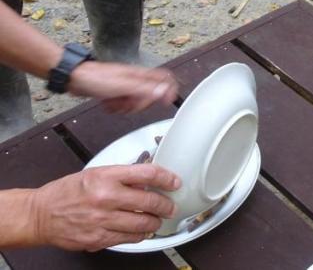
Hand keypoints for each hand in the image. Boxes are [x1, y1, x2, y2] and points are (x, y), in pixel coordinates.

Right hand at [28, 164, 179, 250]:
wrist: (40, 215)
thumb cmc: (65, 193)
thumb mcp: (95, 174)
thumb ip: (121, 177)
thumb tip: (146, 181)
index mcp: (106, 176)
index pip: (147, 173)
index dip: (166, 177)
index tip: (174, 182)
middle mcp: (106, 197)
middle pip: (149, 201)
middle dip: (165, 205)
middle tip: (170, 206)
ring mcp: (102, 220)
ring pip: (142, 223)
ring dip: (155, 222)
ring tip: (158, 219)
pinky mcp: (98, 238)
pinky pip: (128, 238)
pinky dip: (139, 235)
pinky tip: (141, 231)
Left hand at [67, 62, 177, 113]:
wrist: (75, 79)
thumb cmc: (95, 78)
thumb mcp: (122, 85)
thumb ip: (144, 89)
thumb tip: (164, 91)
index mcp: (140, 75)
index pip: (165, 77)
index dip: (169, 89)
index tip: (166, 101)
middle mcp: (135, 79)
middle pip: (151, 95)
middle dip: (140, 104)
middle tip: (131, 104)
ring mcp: (126, 86)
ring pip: (136, 102)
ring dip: (126, 107)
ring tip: (116, 103)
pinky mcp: (117, 93)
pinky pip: (124, 104)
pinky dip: (117, 107)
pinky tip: (109, 103)